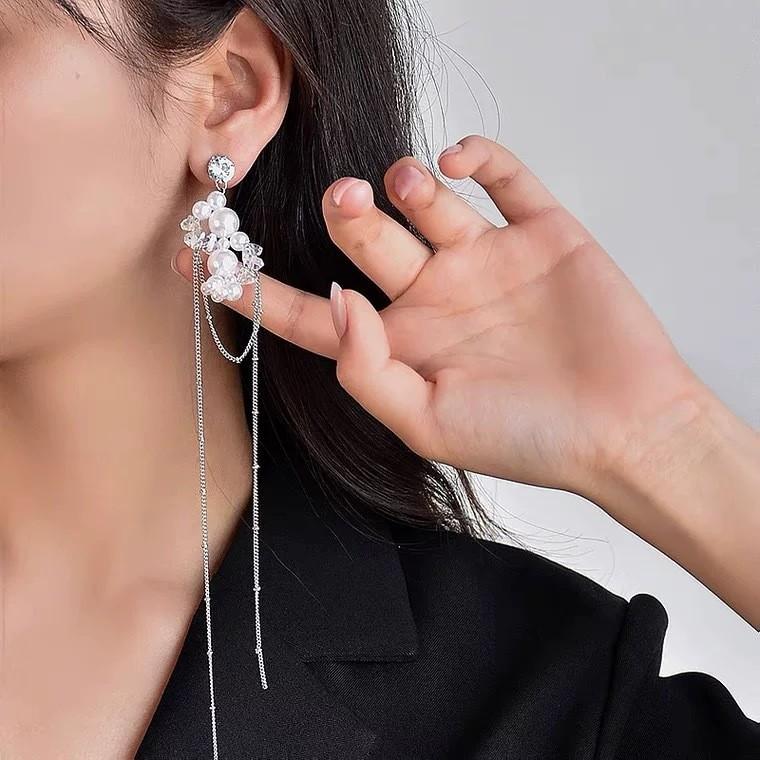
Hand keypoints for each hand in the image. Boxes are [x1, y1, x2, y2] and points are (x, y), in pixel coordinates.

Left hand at [174, 134, 703, 498]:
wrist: (624, 429)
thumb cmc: (527, 438)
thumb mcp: (427, 425)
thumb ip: (366, 368)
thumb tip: (334, 297)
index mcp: (401, 343)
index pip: (315, 312)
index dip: (260, 291)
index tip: (209, 262)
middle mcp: (434, 296)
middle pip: (365, 240)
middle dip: (344, 214)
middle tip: (345, 204)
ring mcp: (486, 260)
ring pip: (424, 197)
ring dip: (401, 181)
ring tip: (404, 188)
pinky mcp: (540, 233)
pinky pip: (501, 176)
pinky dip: (475, 157)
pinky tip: (456, 163)